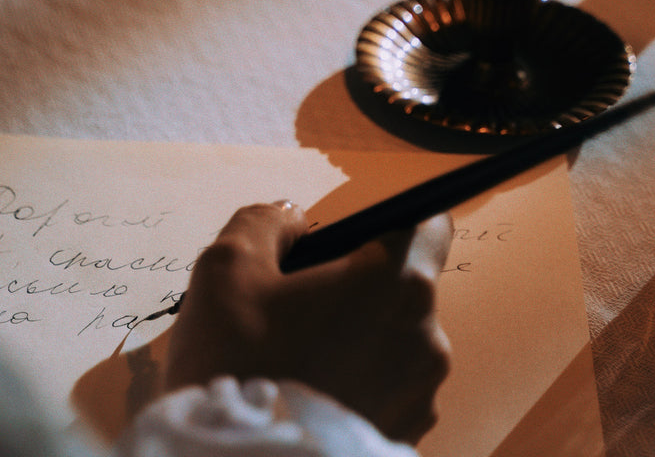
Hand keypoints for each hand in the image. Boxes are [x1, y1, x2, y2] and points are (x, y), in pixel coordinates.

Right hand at [164, 201, 452, 442]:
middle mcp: (424, 340)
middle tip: (291, 312)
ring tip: (293, 360)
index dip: (387, 225)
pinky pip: (386, 390)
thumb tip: (292, 220)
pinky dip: (355, 385)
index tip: (347, 244)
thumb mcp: (226, 267)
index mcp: (393, 285)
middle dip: (352, 291)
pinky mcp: (405, 437)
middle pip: (400, 289)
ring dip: (354, 340)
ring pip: (392, 342)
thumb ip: (265, 222)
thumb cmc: (233, 363)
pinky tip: (306, 394)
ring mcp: (420, 396)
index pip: (428, 225)